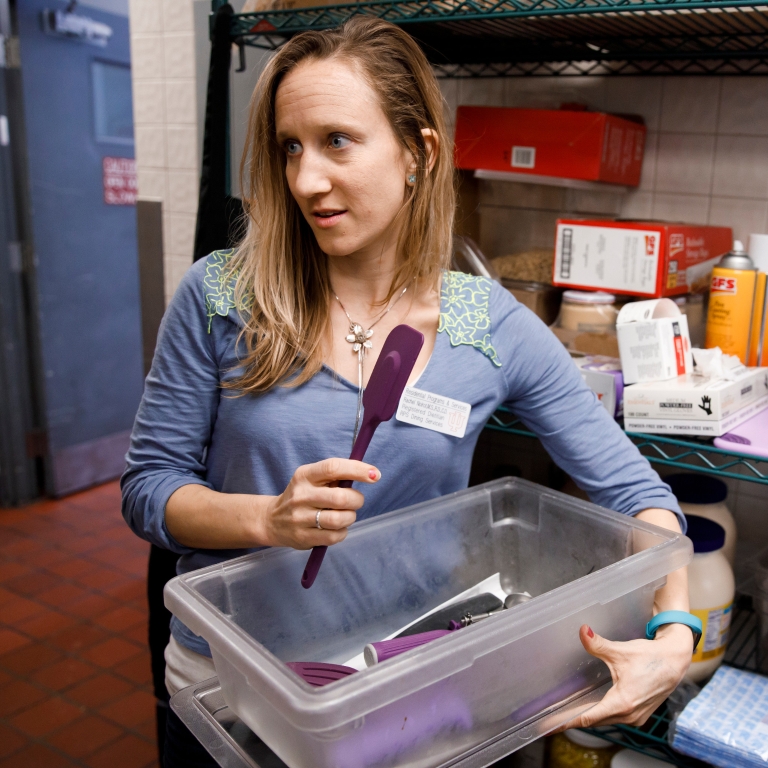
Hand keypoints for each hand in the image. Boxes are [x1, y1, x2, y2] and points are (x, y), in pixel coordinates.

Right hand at [262, 458, 379, 549]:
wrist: (272, 520)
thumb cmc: (303, 496)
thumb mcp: (312, 479)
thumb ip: (335, 476)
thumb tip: (370, 474)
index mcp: (305, 475)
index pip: (333, 468)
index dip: (357, 470)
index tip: (375, 475)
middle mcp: (301, 495)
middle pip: (341, 497)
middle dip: (356, 500)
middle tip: (355, 501)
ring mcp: (299, 518)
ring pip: (339, 519)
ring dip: (351, 517)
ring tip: (346, 515)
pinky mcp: (302, 537)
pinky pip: (334, 536)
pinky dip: (343, 532)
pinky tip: (337, 527)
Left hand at [562, 622, 692, 728]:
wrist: (674, 661)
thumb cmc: (650, 657)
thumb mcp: (620, 650)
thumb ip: (597, 644)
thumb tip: (582, 631)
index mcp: (623, 702)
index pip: (589, 717)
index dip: (569, 720)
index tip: (553, 725)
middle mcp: (629, 715)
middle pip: (595, 721)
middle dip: (574, 719)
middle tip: (552, 718)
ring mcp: (636, 717)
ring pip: (605, 721)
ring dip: (588, 718)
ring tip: (567, 715)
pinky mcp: (639, 714)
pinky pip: (615, 718)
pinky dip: (601, 715)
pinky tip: (590, 709)